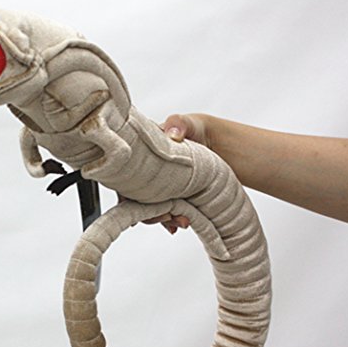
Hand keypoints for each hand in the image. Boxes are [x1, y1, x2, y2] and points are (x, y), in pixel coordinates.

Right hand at [116, 113, 212, 233]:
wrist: (223, 144)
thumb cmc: (198, 130)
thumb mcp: (189, 123)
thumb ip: (179, 124)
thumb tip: (173, 133)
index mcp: (143, 156)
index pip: (124, 177)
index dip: (124, 193)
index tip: (131, 204)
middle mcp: (150, 175)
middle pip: (138, 199)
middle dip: (148, 212)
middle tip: (165, 214)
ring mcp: (164, 188)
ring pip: (155, 209)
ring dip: (165, 218)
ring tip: (181, 220)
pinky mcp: (179, 198)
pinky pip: (171, 213)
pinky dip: (175, 220)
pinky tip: (184, 222)